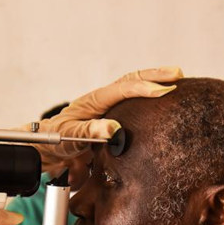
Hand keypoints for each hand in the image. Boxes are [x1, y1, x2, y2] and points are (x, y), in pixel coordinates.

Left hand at [31, 67, 182, 174]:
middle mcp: (102, 101)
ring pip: (133, 89)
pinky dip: (148, 100)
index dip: (144, 88)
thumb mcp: (69, 138)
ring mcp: (107, 109)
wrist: (45, 150)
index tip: (165, 90)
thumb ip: (89, 133)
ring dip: (154, 82)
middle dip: (156, 75)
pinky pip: (133, 105)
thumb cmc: (54, 142)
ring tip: (177, 81)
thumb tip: (113, 129)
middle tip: (178, 74)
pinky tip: (163, 104)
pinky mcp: (111, 120)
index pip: (123, 89)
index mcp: (93, 101)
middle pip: (131, 80)